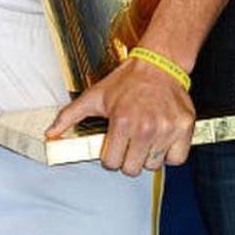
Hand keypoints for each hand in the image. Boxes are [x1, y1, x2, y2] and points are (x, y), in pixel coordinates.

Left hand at [46, 56, 195, 176]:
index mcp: (122, 122)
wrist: (159, 65)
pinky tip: (160, 140)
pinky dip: (169, 154)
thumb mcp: (94, 96)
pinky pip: (176, 160)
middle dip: (127, 159)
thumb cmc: (126, 81)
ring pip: (153, 166)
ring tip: (144, 138)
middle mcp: (145, 128)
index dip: (109, 156)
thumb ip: (69, 116)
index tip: (113, 145)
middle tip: (128, 143)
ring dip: (147, 156)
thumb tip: (50, 133)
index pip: (111, 163)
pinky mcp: (184, 129)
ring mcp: (166, 130)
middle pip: (132, 169)